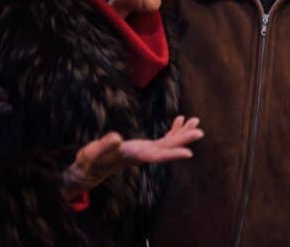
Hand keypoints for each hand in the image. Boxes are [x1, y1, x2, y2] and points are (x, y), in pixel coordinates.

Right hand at [62, 116, 202, 199]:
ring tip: (195, 121)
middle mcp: (144, 155)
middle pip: (168, 148)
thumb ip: (105, 146)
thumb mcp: (94, 153)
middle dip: (183, 140)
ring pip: (169, 142)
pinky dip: (172, 130)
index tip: (189, 153)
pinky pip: (163, 139)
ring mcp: (146, 151)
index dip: (173, 154)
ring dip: (182, 132)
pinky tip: (180, 120)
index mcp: (135, 157)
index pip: (157, 157)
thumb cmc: (90, 161)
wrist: (89, 168)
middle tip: (200, 132)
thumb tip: (116, 138)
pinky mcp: (144, 147)